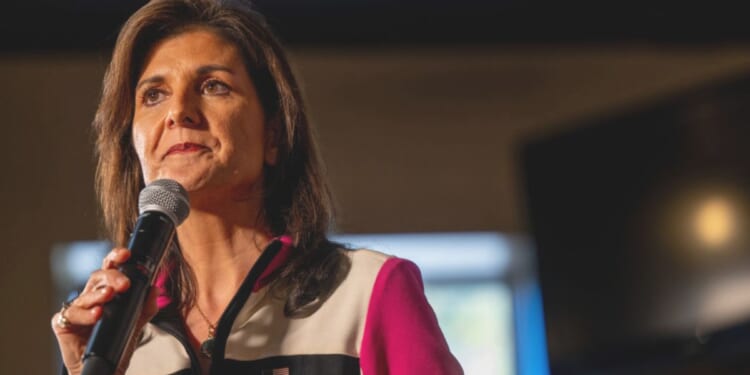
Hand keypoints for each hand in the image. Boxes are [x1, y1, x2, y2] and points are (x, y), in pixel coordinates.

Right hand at [51, 248, 158, 374]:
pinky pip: (72, 314)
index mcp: (106, 291)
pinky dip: (86, 314)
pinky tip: (97, 314)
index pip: (110, 269)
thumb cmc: (116, 343)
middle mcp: (90, 297)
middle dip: (112, 276)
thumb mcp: (136, 323)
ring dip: (99, 293)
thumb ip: (145, 306)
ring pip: (86, 294)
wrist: (106, 368)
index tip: (126, 254)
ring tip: (110, 295)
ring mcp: (76, 309)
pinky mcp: (63, 323)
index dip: (115, 258)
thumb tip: (154, 288)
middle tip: (124, 284)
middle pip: (98, 277)